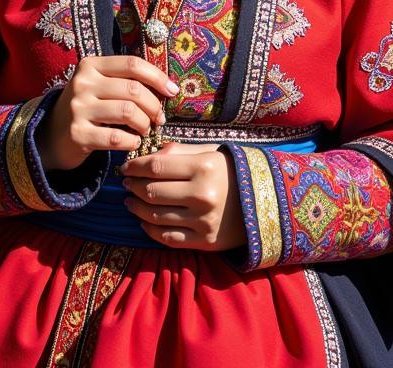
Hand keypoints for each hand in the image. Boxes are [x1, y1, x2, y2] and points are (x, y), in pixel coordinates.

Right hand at [36, 55, 178, 171]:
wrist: (52, 136)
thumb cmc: (88, 108)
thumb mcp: (100, 86)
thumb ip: (126, 81)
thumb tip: (168, 87)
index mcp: (91, 65)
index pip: (132, 64)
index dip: (157, 77)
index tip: (172, 91)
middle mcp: (82, 83)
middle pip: (133, 89)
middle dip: (154, 106)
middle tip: (159, 118)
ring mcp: (78, 108)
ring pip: (128, 112)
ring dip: (145, 124)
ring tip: (145, 130)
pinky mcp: (78, 134)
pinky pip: (117, 137)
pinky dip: (132, 142)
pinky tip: (132, 143)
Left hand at [120, 141, 246, 251]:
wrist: (267, 202)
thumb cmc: (233, 171)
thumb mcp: (210, 153)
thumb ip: (179, 151)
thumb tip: (149, 156)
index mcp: (203, 167)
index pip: (155, 167)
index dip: (134, 167)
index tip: (125, 167)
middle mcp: (202, 195)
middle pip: (151, 192)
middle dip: (132, 187)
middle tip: (125, 183)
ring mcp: (202, 221)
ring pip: (154, 216)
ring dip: (136, 208)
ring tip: (130, 200)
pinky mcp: (204, 242)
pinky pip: (167, 238)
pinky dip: (149, 229)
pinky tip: (143, 221)